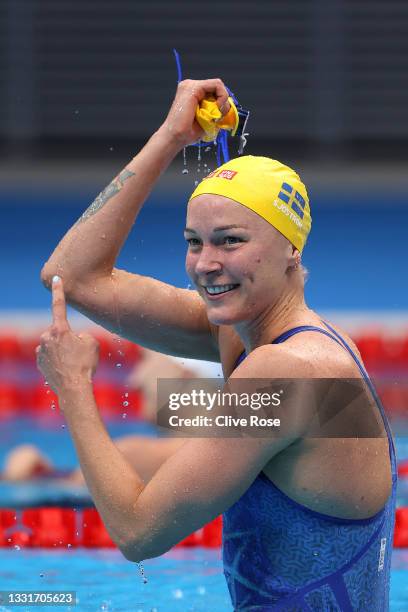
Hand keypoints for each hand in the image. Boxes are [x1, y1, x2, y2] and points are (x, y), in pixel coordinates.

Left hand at [36, 276, 98, 394]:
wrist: (74, 388)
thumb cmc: (85, 364)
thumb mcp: (92, 343)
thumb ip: (81, 334)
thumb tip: (73, 338)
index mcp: (59, 329)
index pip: (59, 305)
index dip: (58, 290)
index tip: (55, 279)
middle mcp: (46, 337)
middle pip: (59, 331)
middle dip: (67, 338)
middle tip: (79, 352)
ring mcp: (41, 351)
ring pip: (54, 345)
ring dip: (63, 350)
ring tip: (74, 363)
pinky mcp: (39, 363)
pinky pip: (50, 356)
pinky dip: (58, 360)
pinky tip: (66, 369)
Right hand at [160, 78, 229, 147]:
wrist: (175, 137)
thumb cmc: (188, 132)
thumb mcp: (207, 119)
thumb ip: (216, 111)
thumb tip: (228, 106)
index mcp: (192, 93)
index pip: (214, 91)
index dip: (222, 102)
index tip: (219, 116)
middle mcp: (190, 86)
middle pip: (217, 87)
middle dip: (223, 102)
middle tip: (218, 116)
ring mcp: (190, 85)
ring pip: (218, 85)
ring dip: (222, 101)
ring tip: (215, 114)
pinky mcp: (194, 88)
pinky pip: (217, 85)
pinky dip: (222, 96)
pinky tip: (217, 108)